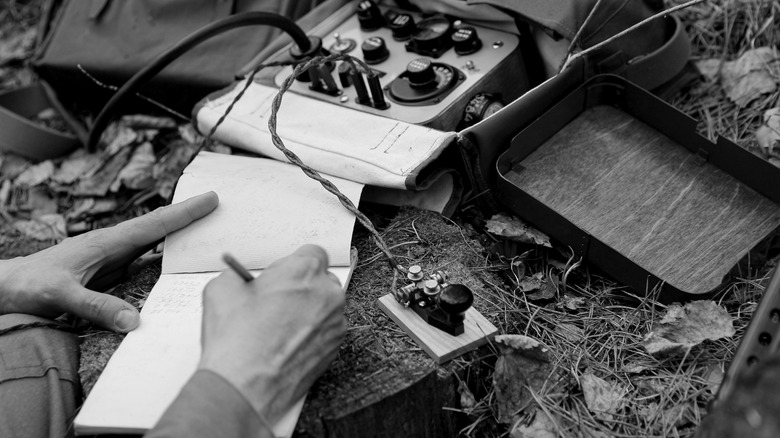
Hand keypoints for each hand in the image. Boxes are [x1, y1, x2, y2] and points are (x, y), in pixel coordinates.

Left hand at [0, 192, 218, 332]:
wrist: (7, 287)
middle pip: (160, 228)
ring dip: (179, 236)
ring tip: (208, 231)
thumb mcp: (61, 296)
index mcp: (107, 242)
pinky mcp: (109, 273)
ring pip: (154, 243)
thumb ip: (97, 306)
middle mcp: (114, 246)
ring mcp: (112, 258)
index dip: (184, 213)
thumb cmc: (29, 285)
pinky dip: (164, 258)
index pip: (154, 224)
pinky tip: (175, 262)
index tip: (211, 199)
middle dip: (189, 217)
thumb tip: (135, 321)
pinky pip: (144, 262)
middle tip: (220, 207)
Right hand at [198, 245, 345, 425]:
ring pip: (325, 307)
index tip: (281, 275)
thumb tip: (242, 280)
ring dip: (308, 312)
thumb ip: (239, 275)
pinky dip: (311, 334)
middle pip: (320, 280)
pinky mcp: (336, 347)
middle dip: (302, 288)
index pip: (312, 253)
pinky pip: (326, 331)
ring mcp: (335, 322)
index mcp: (303, 271)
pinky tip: (286, 344)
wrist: (244, 386)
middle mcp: (326, 293)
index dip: (293, 265)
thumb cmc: (237, 341)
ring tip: (278, 327)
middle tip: (277, 301)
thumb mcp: (222, 289)